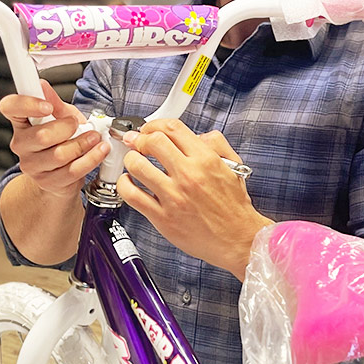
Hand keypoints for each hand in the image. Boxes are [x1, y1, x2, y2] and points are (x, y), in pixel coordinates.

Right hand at [0, 80, 109, 198]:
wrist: (60, 174)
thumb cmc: (60, 140)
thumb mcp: (60, 116)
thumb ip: (55, 103)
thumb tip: (43, 85)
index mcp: (21, 122)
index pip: (10, 107)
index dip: (27, 104)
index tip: (47, 106)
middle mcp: (22, 144)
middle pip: (42, 136)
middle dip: (67, 128)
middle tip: (78, 125)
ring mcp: (33, 165)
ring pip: (60, 155)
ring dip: (83, 144)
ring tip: (95, 138)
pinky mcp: (48, 182)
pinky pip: (72, 170)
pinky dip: (91, 159)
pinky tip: (99, 151)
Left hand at [117, 119, 272, 279]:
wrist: (238, 239)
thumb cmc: (234, 207)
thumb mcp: (232, 167)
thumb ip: (216, 144)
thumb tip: (196, 134)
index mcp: (206, 160)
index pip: (172, 128)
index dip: (154, 125)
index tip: (149, 130)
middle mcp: (189, 175)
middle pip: (152, 142)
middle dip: (140, 139)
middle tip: (137, 144)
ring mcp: (174, 197)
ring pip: (137, 165)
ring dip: (130, 159)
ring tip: (133, 163)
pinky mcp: (163, 217)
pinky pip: (132, 195)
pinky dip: (124, 184)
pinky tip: (130, 183)